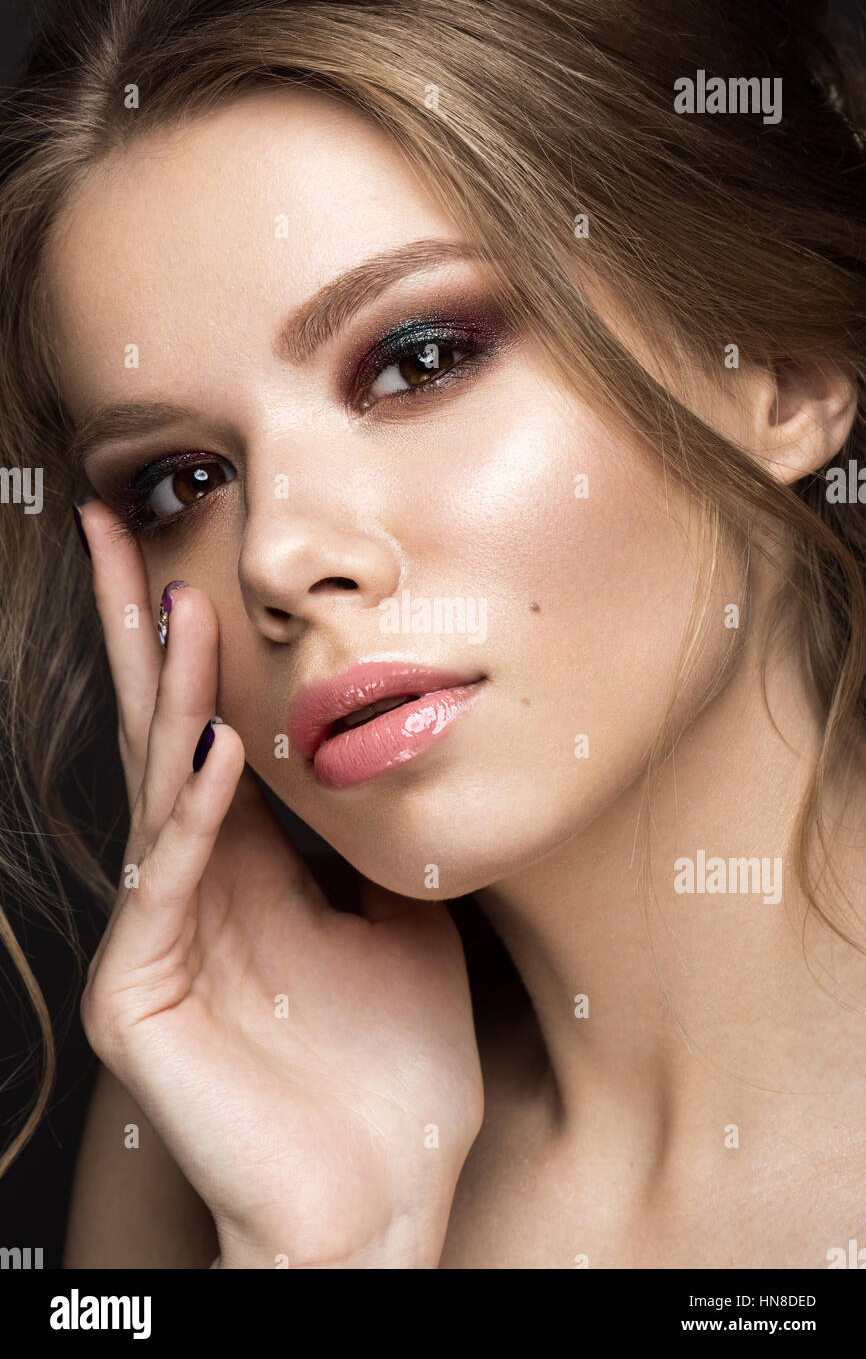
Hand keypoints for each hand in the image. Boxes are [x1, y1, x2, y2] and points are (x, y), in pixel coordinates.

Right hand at [76, 501, 483, 1267]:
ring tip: (173, 606)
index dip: (191, 648)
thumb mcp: (402, 918)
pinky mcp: (140, 995)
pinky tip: (214, 750)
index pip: (205, 729)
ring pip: (158, 790)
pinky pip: (171, 884)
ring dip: (168, 697)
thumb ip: (373, 837)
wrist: (381, 1197)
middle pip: (156, 732)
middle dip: (134, 630)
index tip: (184, 557)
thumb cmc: (396, 1067)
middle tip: (111, 526)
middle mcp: (189, 884)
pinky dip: (195, 816)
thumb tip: (391, 741)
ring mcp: (156, 936)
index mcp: (246, 864)